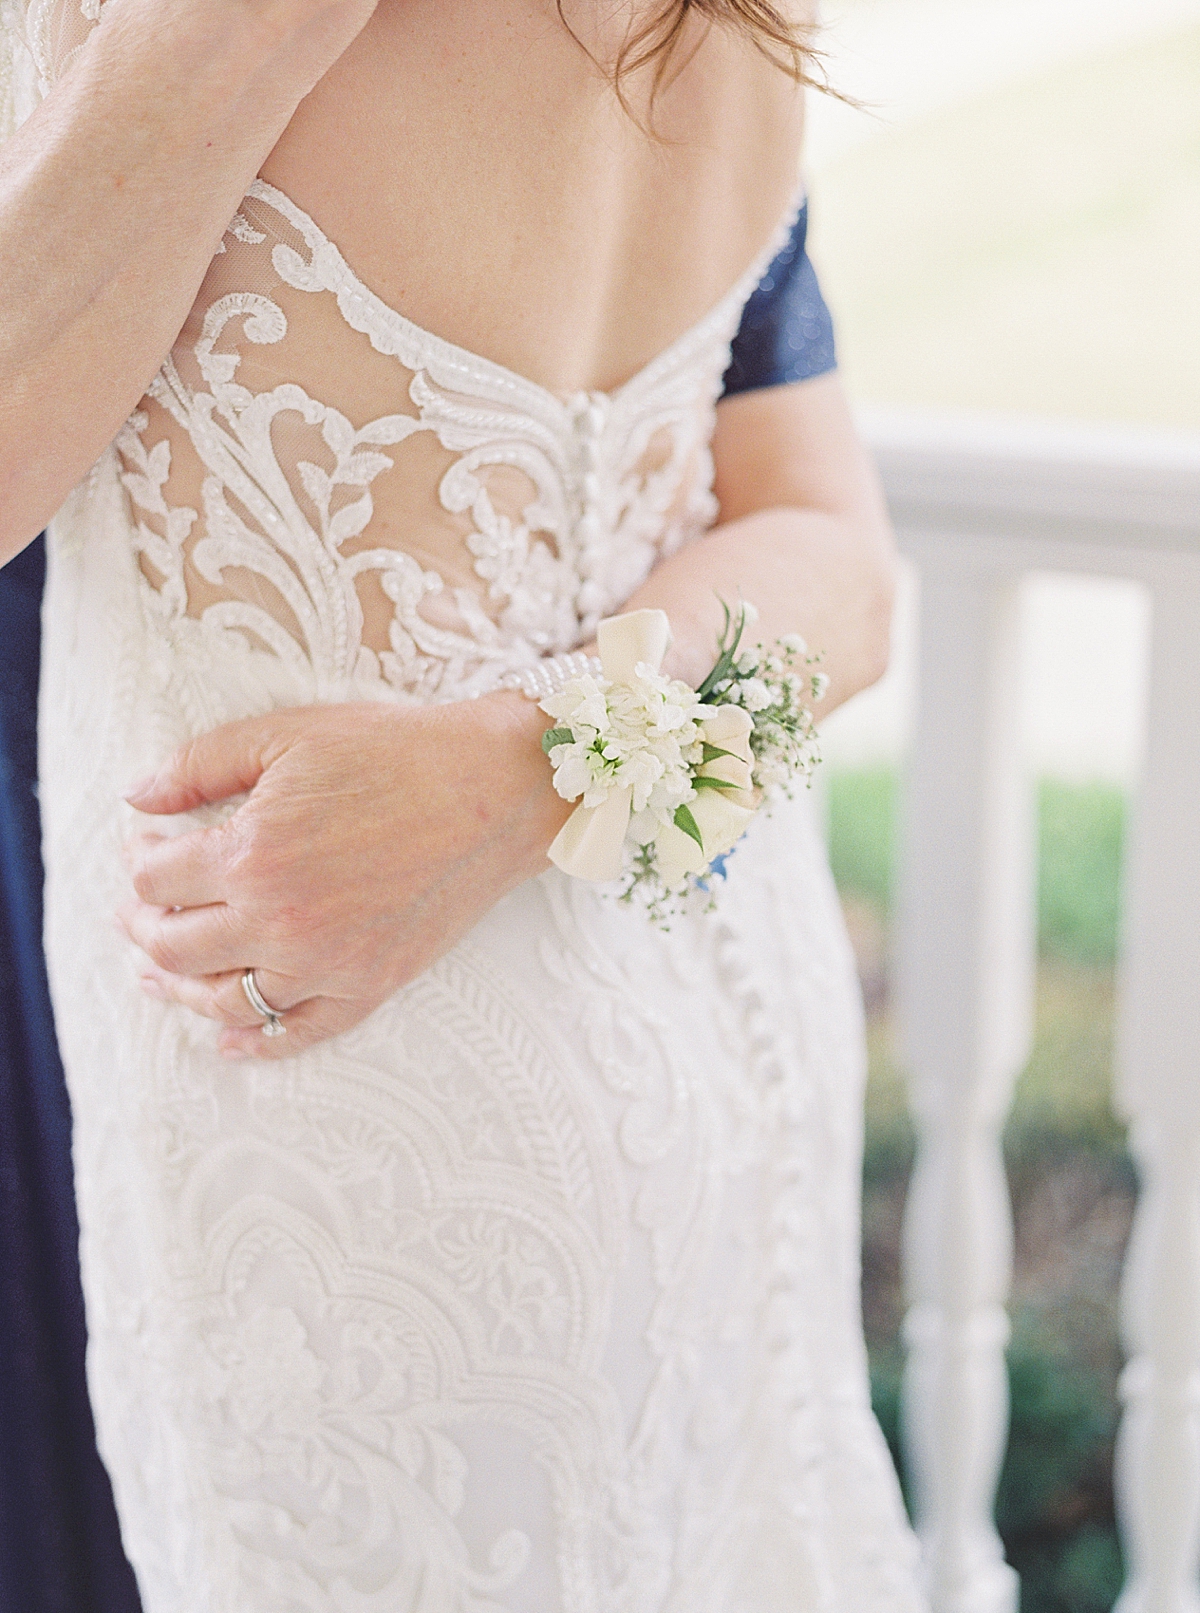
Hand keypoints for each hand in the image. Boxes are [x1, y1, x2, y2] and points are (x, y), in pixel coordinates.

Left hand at [118, 695, 566, 1057]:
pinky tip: (228, 1038)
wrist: (496, 789)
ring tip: (157, 973)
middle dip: (141, 924)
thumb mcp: (288, 734)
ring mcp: (325, 963)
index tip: (146, 845)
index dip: (137, 860)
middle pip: (172, 946)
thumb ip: (200, 764)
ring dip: (176, 988)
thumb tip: (135, 796)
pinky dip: (254, 1043)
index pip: (154, 878)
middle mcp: (279, 921)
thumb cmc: (395, 752)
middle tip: (140, 906)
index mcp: (251, 854)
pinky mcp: (369, 986)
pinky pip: (297, 1033)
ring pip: (220, 1001)